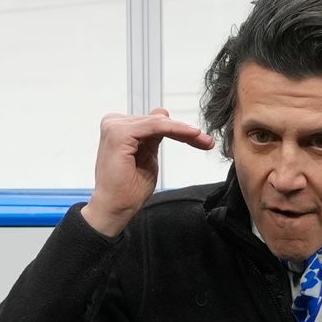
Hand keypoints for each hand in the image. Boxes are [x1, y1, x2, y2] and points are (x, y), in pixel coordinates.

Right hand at [82, 108, 214, 236]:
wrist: (115, 208)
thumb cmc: (128, 189)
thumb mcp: (148, 158)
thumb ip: (154, 138)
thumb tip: (161, 113)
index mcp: (119, 129)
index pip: (154, 124)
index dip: (180, 131)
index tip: (202, 140)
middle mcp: (114, 124)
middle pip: (158, 122)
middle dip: (185, 132)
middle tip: (207, 141)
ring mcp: (115, 126)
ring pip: (159, 123)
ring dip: (183, 130)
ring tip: (202, 139)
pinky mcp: (119, 133)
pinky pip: (154, 126)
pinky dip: (174, 129)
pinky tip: (191, 135)